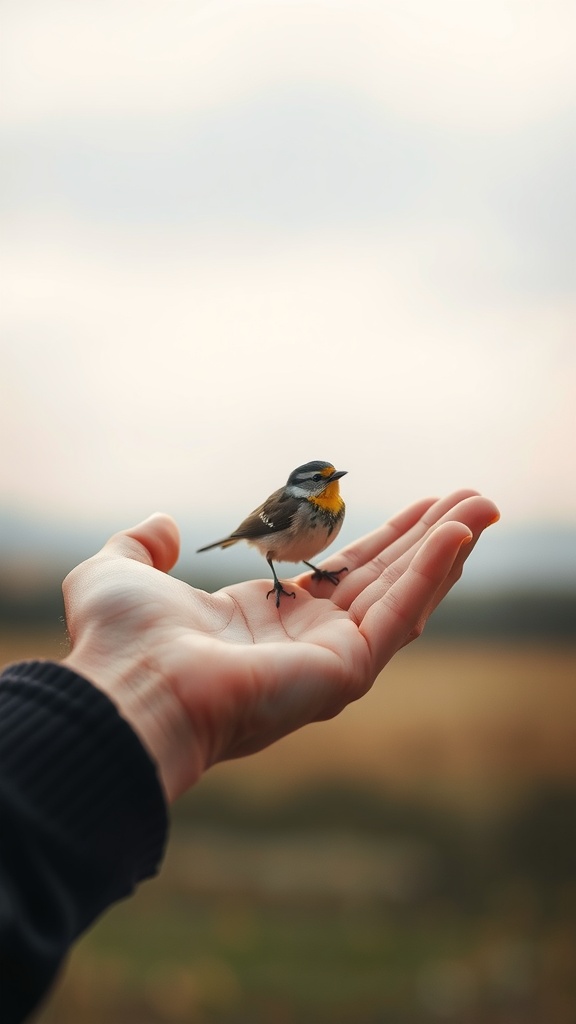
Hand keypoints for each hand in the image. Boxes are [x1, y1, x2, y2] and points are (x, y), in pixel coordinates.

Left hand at [62, 490, 498, 801]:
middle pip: (382, 579)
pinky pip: (400, 614)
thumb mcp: (118, 572)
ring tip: (482, 506)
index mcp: (263, 620)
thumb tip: (163, 524)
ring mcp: (328, 659)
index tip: (417, 511)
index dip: (379, 539)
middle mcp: (303, 641)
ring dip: (444, 549)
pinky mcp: (346, 671)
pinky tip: (459, 533)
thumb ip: (141, 545)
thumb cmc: (119, 641)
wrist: (130, 687)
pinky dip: (432, 573)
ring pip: (402, 595)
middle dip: (426, 539)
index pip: (339, 573)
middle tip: (469, 499)